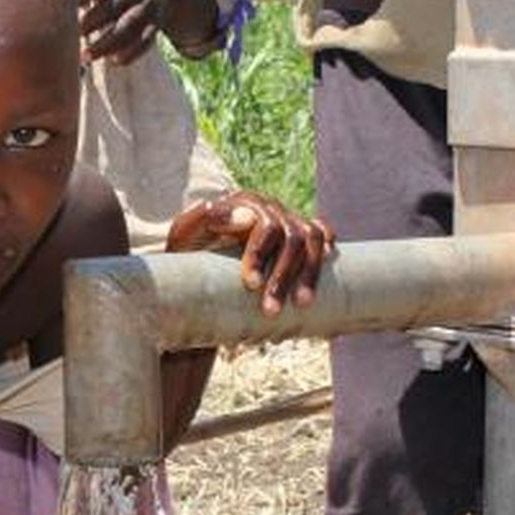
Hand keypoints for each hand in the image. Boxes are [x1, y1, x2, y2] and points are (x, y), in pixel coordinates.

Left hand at [71, 0, 178, 65]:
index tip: (63, 13)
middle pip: (110, 7)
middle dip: (89, 24)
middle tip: (69, 37)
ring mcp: (148, 6)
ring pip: (126, 27)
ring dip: (106, 44)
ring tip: (86, 56)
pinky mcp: (157, 25)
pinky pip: (145, 41)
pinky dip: (131, 53)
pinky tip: (115, 61)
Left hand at [166, 190, 335, 315]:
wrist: (195, 258)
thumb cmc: (189, 247)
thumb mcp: (185, 233)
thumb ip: (206, 219)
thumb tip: (246, 218)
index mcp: (244, 203)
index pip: (263, 227)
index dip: (260, 255)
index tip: (251, 284)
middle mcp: (270, 208)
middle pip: (291, 238)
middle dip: (283, 276)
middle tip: (271, 311)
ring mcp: (287, 219)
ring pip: (310, 239)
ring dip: (309, 273)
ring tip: (302, 305)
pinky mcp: (298, 232)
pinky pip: (320, 232)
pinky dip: (326, 245)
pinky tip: (329, 260)